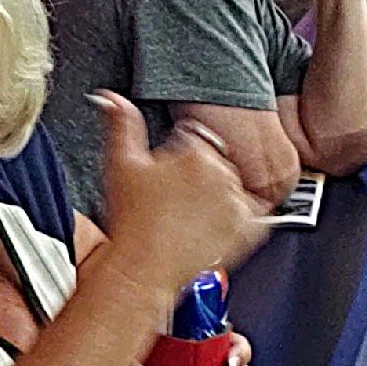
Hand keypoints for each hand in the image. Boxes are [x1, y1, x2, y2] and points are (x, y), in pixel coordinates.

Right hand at [94, 91, 265, 291]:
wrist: (143, 268)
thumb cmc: (131, 221)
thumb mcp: (120, 163)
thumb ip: (120, 122)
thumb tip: (110, 96)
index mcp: (197, 152)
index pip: (193, 141)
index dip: (176, 158)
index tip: (166, 177)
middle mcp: (224, 174)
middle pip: (214, 164)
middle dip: (197, 177)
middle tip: (174, 200)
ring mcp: (238, 203)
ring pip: (232, 188)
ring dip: (217, 197)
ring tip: (191, 216)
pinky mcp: (248, 230)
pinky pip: (256, 216)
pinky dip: (243, 219)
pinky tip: (217, 225)